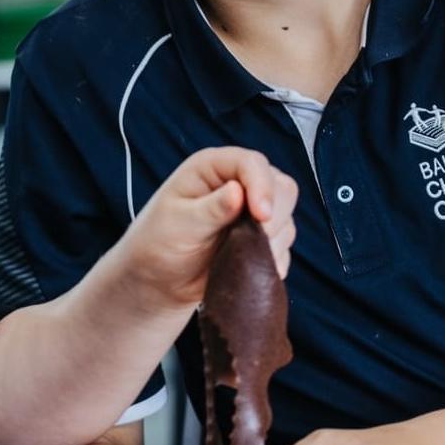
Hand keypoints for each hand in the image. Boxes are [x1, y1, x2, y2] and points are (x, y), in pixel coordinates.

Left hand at [117, 147, 297, 310]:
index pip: (253, 164)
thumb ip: (210, 209)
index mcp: (213, 167)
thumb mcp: (179, 224)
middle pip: (281, 187)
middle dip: (273, 216)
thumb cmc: (158, 243)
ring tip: (239, 257)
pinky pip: (284, 247)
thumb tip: (238, 192)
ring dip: (272, 241)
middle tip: (253, 241)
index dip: (262, 187)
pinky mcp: (261, 238)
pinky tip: (247, 269)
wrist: (158, 280)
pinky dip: (272, 259)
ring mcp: (252, 211)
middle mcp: (238, 183)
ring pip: (286, 217)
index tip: (261, 216)